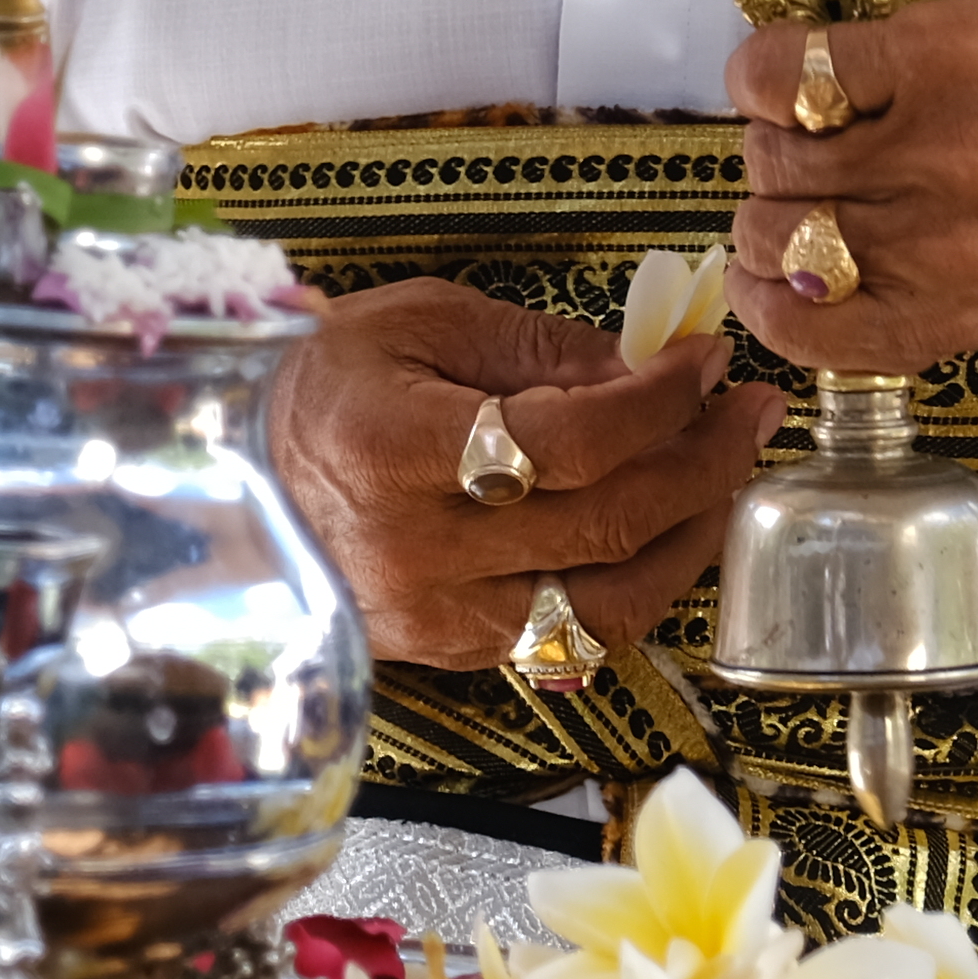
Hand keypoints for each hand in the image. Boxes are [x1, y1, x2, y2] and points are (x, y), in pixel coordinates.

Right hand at [265, 278, 782, 670]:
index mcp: (393, 449)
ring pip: (609, 603)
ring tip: (726, 476)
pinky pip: (574, 634)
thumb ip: (537, 348)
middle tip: (748, 412)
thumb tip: (651, 368)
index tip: (706, 359)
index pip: (566, 441)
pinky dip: (639, 584)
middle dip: (702, 463)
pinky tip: (666, 531)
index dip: (656, 403)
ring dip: (692, 537)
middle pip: (604, 523)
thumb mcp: (417, 324)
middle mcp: (416, 550)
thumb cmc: (321, 386)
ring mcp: (436, 618)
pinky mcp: (454, 654)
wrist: (229, 483)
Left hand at [727, 0, 977, 378]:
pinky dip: (773, 306)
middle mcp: (955, 159)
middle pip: (774, 159)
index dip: (761, 70)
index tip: (789, 70)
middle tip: (814, 129)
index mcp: (963, 54)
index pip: (783, 72)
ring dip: (773, 215)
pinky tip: (785, 272)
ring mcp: (949, 254)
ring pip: (780, 241)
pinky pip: (811, 333)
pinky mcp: (948, 324)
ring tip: (812, 191)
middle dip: (773, 139)